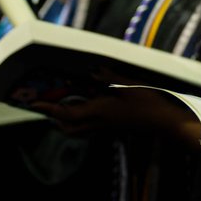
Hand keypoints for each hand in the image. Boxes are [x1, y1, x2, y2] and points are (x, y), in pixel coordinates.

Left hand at [31, 86, 200, 142]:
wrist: (167, 121)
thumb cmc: (149, 101)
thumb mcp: (128, 84)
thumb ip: (108, 77)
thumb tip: (93, 71)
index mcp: (99, 112)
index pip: (65, 113)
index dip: (48, 108)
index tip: (33, 104)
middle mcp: (99, 123)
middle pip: (68, 126)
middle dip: (55, 117)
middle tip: (48, 104)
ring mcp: (107, 128)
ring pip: (78, 129)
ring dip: (67, 119)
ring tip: (65, 105)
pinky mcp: (115, 128)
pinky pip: (90, 128)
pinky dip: (81, 119)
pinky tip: (89, 107)